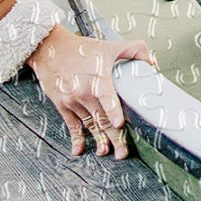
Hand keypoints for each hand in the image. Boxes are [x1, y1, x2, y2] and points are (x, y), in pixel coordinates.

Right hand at [27, 24, 156, 157]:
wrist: (49, 48)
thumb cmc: (80, 49)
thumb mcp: (108, 46)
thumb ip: (133, 50)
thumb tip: (151, 62)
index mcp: (97, 79)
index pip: (106, 96)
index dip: (113, 110)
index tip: (119, 124)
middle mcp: (84, 92)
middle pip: (102, 119)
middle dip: (114, 138)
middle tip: (122, 153)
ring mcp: (73, 101)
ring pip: (89, 125)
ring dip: (99, 140)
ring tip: (106, 152)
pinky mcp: (63, 105)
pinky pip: (71, 125)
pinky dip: (76, 138)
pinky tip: (79, 150)